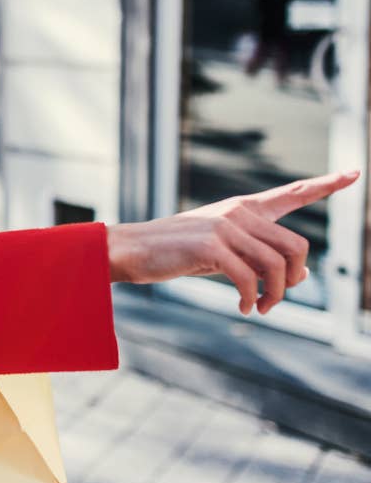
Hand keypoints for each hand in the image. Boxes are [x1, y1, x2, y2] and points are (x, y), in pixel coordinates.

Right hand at [107, 170, 359, 315]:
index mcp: (242, 209)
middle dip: (293, 281)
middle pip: (296, 247)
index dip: (326, 185)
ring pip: (277, 265)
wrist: (133, 250)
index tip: (354, 173)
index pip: (291, 194)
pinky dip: (253, 299)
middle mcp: (238, 212)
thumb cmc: (177, 252)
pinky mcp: (211, 246)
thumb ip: (259, 256)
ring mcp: (225, 227)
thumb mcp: (223, 251)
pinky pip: (250, 279)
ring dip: (275, 295)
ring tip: (261, 308)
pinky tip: (245, 308)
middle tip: (275, 301)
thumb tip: (304, 275)